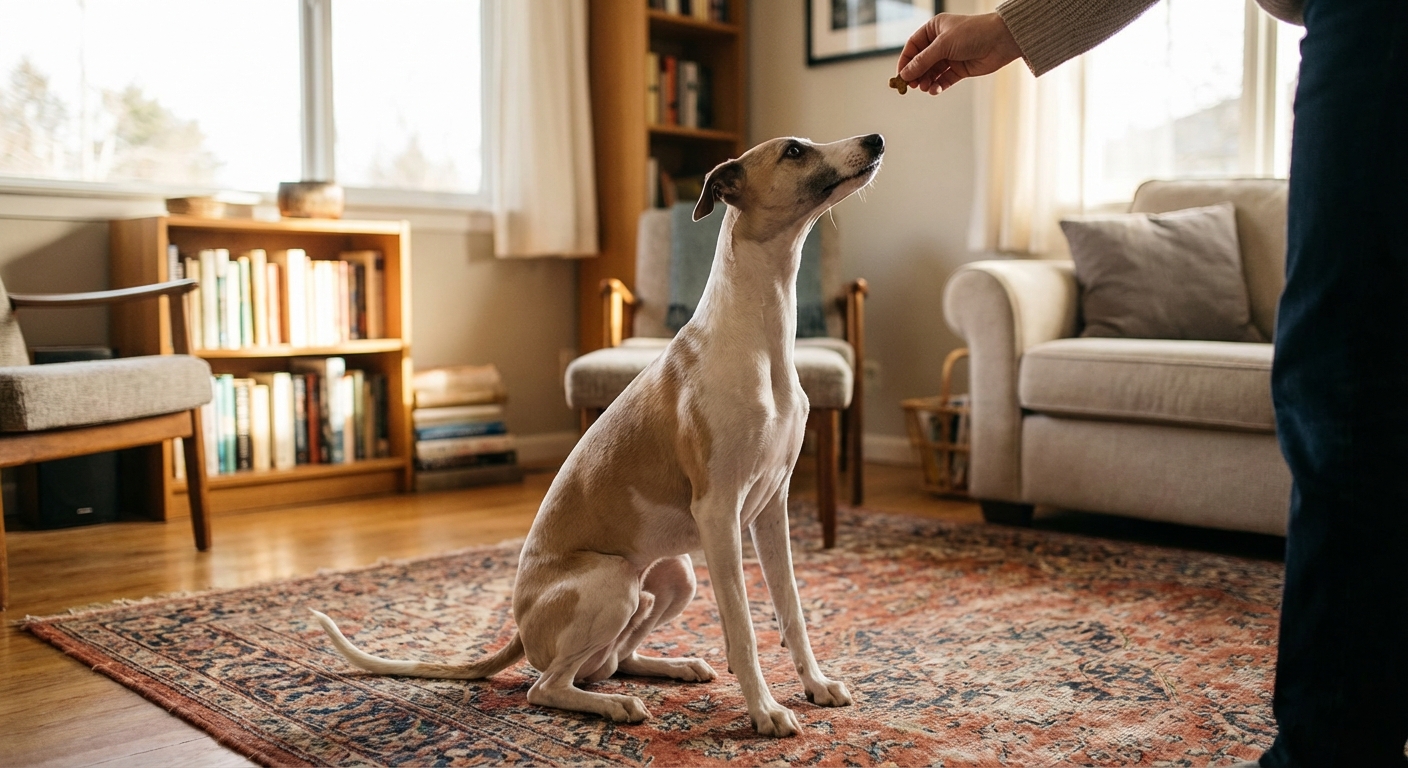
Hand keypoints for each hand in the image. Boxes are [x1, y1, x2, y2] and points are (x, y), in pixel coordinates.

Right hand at [896, 12, 1022, 93]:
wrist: (1001, 41)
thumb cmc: (974, 32)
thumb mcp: (943, 45)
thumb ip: (923, 61)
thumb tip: (906, 73)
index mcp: (934, 29)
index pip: (913, 46)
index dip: (905, 61)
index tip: (900, 75)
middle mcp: (941, 42)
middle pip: (921, 61)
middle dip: (916, 74)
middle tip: (911, 85)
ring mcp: (950, 56)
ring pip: (931, 72)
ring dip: (926, 81)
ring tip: (925, 87)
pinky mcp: (959, 69)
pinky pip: (944, 80)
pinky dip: (938, 86)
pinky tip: (935, 89)